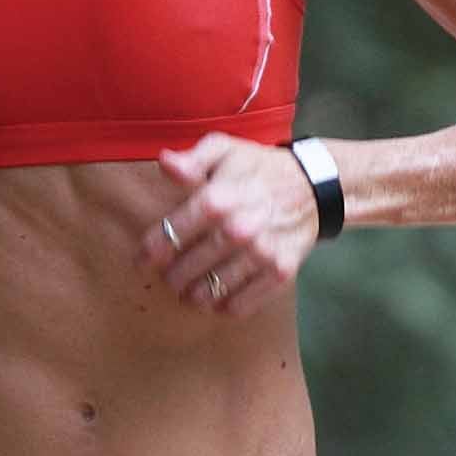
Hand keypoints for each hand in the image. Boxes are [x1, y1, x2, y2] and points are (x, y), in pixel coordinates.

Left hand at [142, 135, 319, 314]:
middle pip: (193, 264)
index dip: (156, 247)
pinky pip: (248, 301)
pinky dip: (229, 306)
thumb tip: (165, 161)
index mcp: (221, 197)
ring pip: (217, 287)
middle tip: (169, 280)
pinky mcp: (282, 271)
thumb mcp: (225, 149)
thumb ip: (194, 159)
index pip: (176, 229)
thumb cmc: (258, 168)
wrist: (313, 186)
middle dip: (175, 276)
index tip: (142, 260)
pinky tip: (219, 303)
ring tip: (189, 295)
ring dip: (198, 295)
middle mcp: (241, 228)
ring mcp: (263, 252)